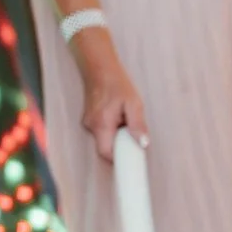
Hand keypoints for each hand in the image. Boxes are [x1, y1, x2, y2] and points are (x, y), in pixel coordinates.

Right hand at [72, 34, 149, 161]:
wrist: (99, 68)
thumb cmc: (117, 84)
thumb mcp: (134, 104)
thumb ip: (138, 125)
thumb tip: (143, 144)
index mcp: (101, 124)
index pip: (106, 153)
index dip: (119, 160)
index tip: (132, 162)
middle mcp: (91, 126)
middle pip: (106, 147)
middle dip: (121, 147)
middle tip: (135, 139)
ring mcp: (88, 122)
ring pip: (105, 139)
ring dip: (118, 137)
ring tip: (127, 121)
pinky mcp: (90, 119)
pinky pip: (102, 131)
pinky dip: (113, 129)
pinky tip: (120, 117)